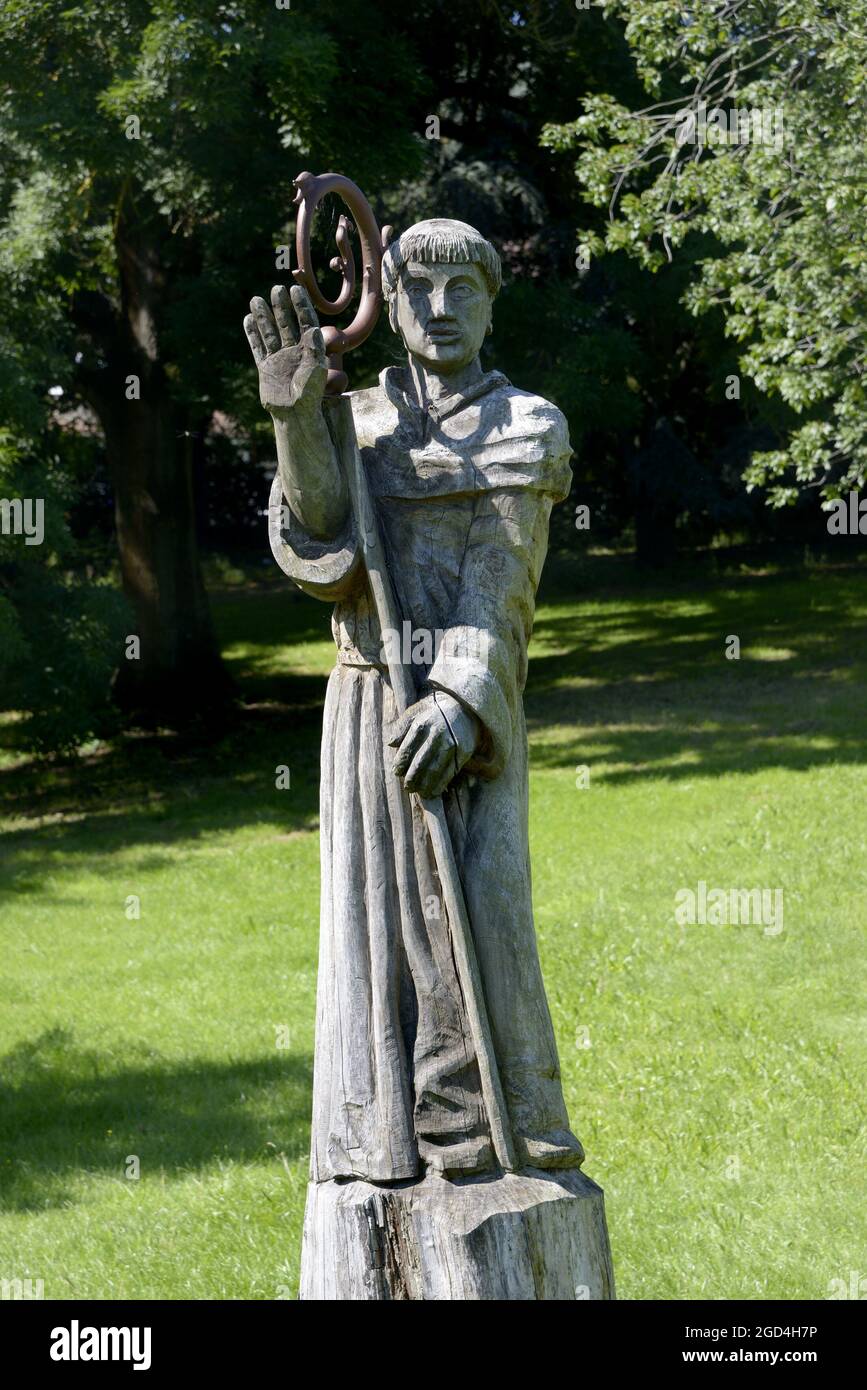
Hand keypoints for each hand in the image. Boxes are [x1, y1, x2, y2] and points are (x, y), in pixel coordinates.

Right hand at [243, 284, 326, 419]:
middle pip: (286, 323)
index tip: (295, 289)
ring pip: (270, 332)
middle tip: (276, 289)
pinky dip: (252, 334)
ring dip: (264, 316)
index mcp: (309, 349)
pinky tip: (248, 319)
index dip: (300, 305)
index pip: (305, 322)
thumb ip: (315, 349)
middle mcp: (294, 351)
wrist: (294, 414)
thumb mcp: (316, 371)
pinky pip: (258, 347)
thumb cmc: (309, 394)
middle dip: (281, 307)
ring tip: (256, 299)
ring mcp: (279, 358)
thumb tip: (313, 328)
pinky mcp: (266, 367)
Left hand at [389, 691, 479, 797]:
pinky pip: (449, 773)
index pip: (407, 750)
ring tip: (419, 792)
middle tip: (407, 787)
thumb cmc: (435, 711)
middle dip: (411, 779)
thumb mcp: (416, 711)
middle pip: (420, 763)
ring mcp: (450, 745)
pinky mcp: (462, 753)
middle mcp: (436, 735)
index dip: (400, 764)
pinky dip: (440, 785)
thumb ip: (401, 726)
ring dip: (424, 785)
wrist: (465, 708)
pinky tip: (433, 792)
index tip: (397, 772)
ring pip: (434, 771)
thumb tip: (390, 743)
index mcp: (421, 725)